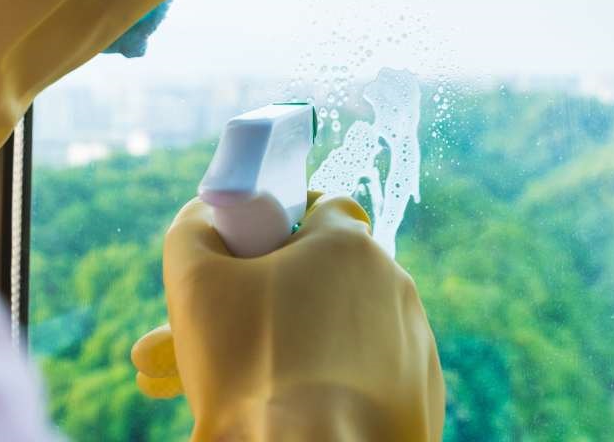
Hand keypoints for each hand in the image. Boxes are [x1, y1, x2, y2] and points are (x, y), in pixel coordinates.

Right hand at [132, 193, 445, 440]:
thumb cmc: (250, 370)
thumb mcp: (193, 282)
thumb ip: (195, 228)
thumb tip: (205, 215)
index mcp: (350, 245)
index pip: (318, 206)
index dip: (276, 226)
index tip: (244, 261)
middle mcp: (395, 285)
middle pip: (326, 273)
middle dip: (279, 295)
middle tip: (231, 334)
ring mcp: (415, 344)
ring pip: (346, 327)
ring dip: (304, 341)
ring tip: (250, 380)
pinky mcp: (419, 397)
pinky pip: (368, 373)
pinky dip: (333, 383)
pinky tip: (291, 406)